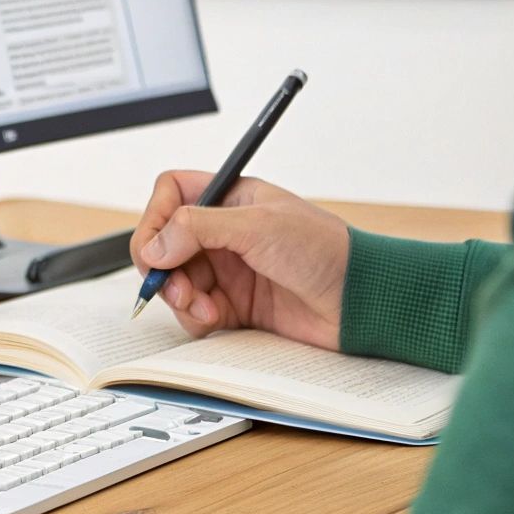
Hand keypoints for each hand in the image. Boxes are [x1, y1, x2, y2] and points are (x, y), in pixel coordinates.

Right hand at [129, 171, 350, 349]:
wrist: (361, 301)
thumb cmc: (326, 251)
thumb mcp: (257, 226)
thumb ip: (197, 227)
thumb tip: (152, 246)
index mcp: (230, 199)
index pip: (171, 196)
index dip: (155, 219)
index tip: (155, 247)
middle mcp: (224, 233)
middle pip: (164, 244)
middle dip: (163, 268)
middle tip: (175, 286)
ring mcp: (228, 270)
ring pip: (175, 280)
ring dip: (180, 296)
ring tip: (203, 306)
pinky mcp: (235, 305)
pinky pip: (194, 311)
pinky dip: (196, 317)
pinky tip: (216, 317)